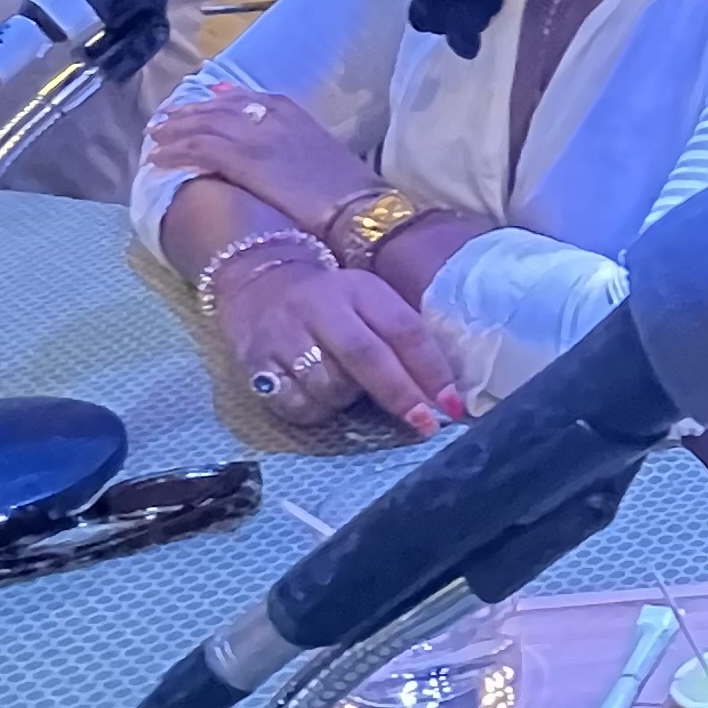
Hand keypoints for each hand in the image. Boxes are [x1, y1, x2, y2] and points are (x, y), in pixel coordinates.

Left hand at [148, 92, 388, 241]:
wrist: (357, 205)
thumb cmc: (346, 188)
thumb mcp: (317, 152)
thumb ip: (290, 143)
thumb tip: (272, 152)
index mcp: (289, 110)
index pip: (240, 99)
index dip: (211, 105)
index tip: (193, 110)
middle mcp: (268, 114)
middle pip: (215, 108)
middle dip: (186, 114)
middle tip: (162, 122)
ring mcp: (254, 135)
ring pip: (201, 125)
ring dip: (173, 131)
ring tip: (154, 138)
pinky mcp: (244, 159)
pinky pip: (198, 148)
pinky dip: (175, 151)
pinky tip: (158, 159)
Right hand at [213, 250, 462, 435]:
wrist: (259, 283)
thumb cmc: (331, 303)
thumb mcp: (369, 302)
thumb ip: (401, 338)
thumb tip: (444, 395)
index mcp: (359, 289)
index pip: (403, 328)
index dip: (431, 369)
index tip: (452, 405)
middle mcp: (320, 306)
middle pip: (366, 356)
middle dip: (400, 394)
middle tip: (425, 424)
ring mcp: (284, 334)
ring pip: (329, 385)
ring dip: (348, 401)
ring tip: (345, 389)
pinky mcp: (255, 362)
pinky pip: (296, 403)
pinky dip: (314, 410)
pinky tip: (315, 396)